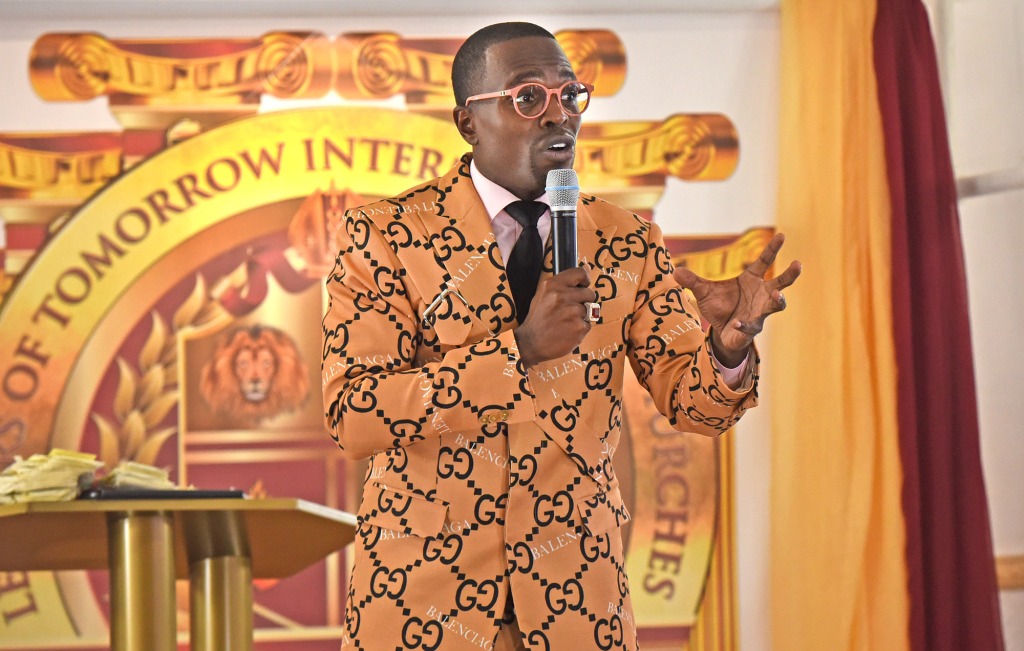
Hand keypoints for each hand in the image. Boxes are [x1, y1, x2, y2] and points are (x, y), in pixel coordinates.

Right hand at [514, 267, 595, 366]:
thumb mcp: (544, 294)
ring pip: (589, 310)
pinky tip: (567, 332)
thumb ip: (565, 282)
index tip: (582, 286)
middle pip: (589, 293)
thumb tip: (588, 267)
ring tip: (565, 322)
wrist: (530, 343)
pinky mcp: (579, 327)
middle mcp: (562, 296)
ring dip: (581, 317)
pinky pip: (588, 324)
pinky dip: (580, 329)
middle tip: (568, 311)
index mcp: (553, 285)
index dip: (585, 280)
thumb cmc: (539, 318)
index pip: (580, 273)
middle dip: (583, 302)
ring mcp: (572, 312)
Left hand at [672, 232, 800, 366]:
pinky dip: (744, 325)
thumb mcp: (703, 292)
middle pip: (781, 282)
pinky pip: (750, 326)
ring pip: (776, 305)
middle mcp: (761, 295)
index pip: (765, 261)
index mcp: (752, 280)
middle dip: (790, 274)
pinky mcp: (752, 329)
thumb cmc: (719, 307)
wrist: (720, 331)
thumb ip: (692, 281)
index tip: (782, 235)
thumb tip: (675, 270)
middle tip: (798, 264)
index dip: (773, 248)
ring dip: (778, 301)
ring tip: (778, 296)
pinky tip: (737, 323)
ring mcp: (759, 312)